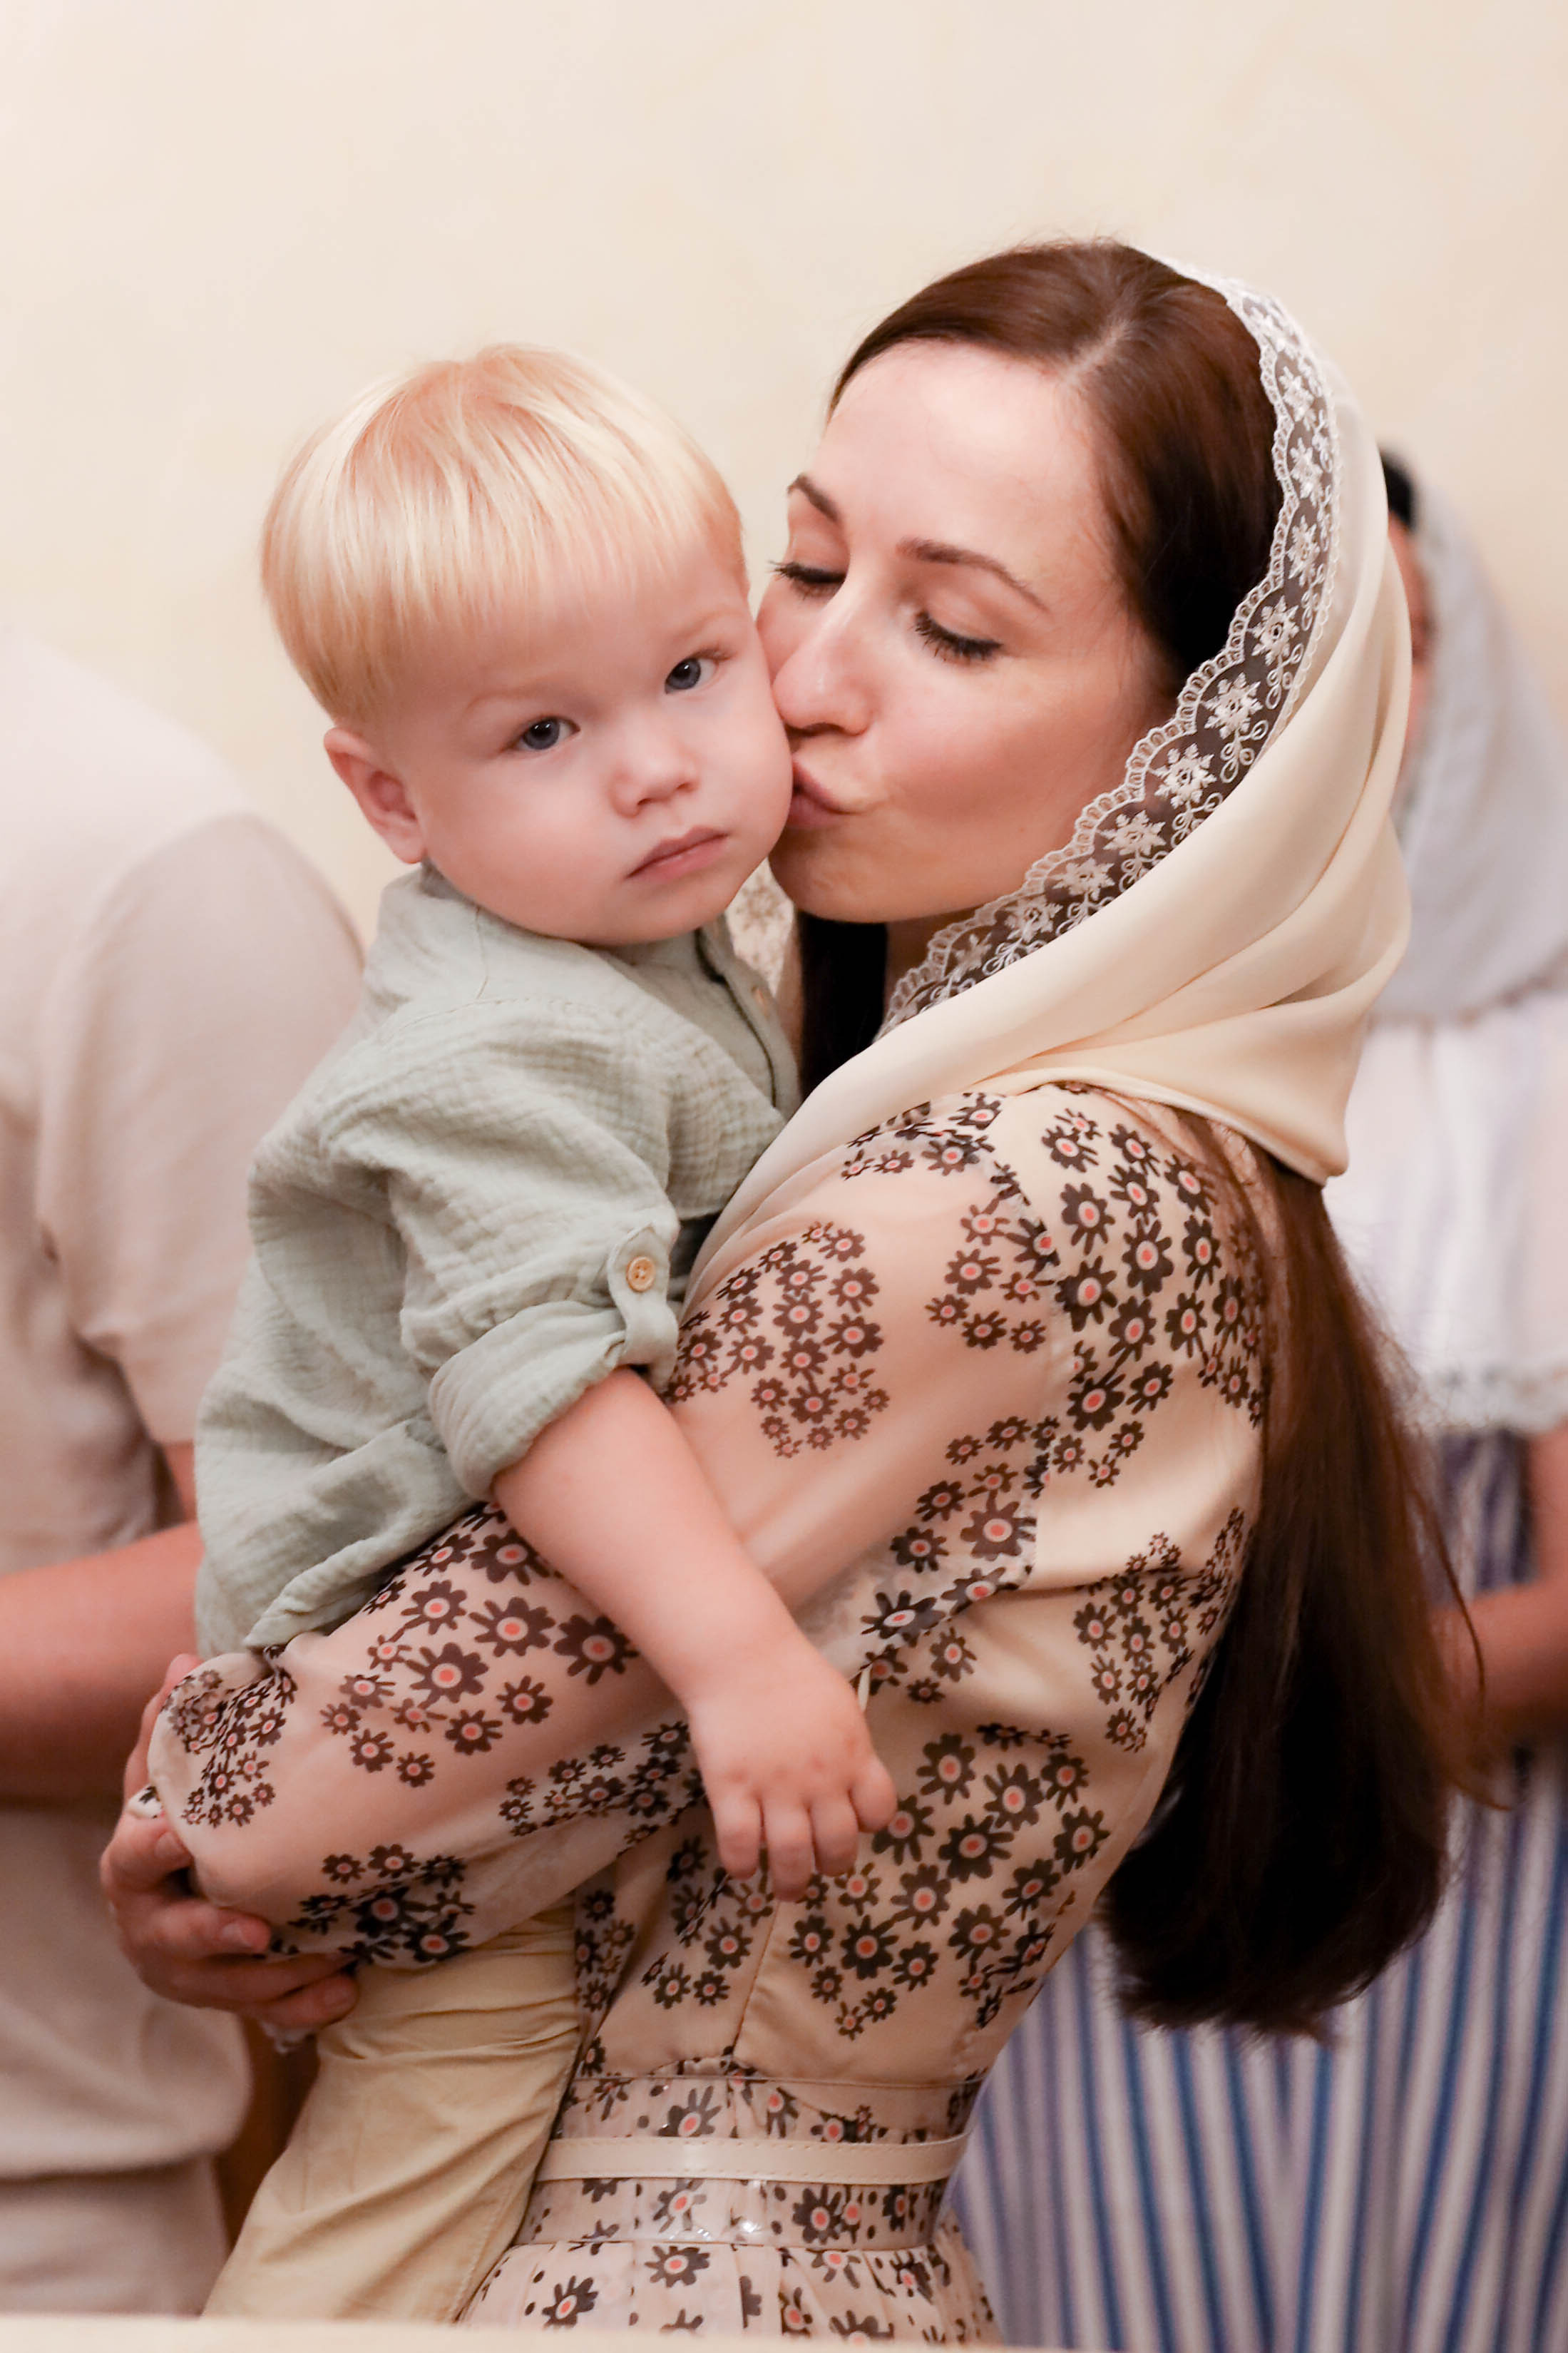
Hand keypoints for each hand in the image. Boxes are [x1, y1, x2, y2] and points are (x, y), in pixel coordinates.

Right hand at [99, 1659, 357, 2032]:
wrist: (172, 1894)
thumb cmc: (177, 1822)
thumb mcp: (168, 1777)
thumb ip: (174, 1726)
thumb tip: (184, 1660)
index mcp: (132, 1868)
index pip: (130, 1859)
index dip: (151, 1851)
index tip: (181, 1838)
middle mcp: (151, 1926)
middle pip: (173, 1940)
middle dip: (214, 1937)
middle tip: (261, 1932)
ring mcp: (186, 1972)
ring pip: (225, 1989)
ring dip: (279, 1978)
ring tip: (334, 1959)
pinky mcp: (225, 1997)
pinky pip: (264, 2014)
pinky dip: (303, 2007)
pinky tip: (345, 1992)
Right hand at [687, 1637, 896, 1899]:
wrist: (741, 1655)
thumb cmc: (793, 1675)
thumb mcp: (841, 1707)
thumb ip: (850, 1748)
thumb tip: (854, 1780)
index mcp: (854, 1755)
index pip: (880, 1811)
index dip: (867, 1825)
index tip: (851, 1824)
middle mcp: (821, 1779)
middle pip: (838, 1845)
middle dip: (832, 1867)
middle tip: (817, 1869)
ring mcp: (775, 1786)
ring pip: (792, 1857)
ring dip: (792, 1883)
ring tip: (785, 1889)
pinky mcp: (732, 1788)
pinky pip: (740, 1844)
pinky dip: (743, 1865)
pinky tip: (744, 1867)